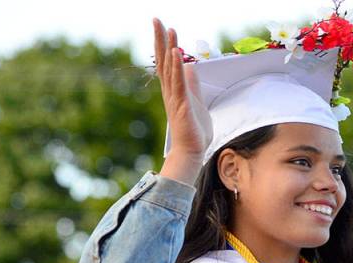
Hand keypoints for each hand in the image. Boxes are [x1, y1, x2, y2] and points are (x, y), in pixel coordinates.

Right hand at [152, 17, 211, 183]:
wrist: (191, 151)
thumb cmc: (194, 131)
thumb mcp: (196, 101)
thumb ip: (192, 84)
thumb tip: (191, 67)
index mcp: (174, 90)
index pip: (166, 63)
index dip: (164, 44)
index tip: (163, 27)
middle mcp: (170, 91)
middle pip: (163, 60)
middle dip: (160, 39)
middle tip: (156, 20)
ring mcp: (175, 97)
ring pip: (170, 68)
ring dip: (168, 48)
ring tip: (167, 28)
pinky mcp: (182, 104)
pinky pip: (178, 82)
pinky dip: (176, 67)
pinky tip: (175, 52)